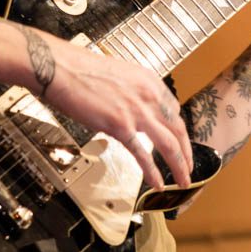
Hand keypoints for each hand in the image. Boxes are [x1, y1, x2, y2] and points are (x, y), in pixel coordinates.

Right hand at [37, 38, 192, 191]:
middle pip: (178, 129)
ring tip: (182, 180)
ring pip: (169, 144)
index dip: (179, 131)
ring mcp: (136, 111)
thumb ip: (133, 92)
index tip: (181, 142)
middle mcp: (148, 95)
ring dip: (179, 165)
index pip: (174, 111)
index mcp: (149, 81)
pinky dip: (152, 172)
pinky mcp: (120, 126)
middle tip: (189, 167)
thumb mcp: (120, 74)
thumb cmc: (81, 69)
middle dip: (186, 152)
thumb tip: (135, 107)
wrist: (61, 68)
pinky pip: (142, 154)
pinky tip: (157, 183)